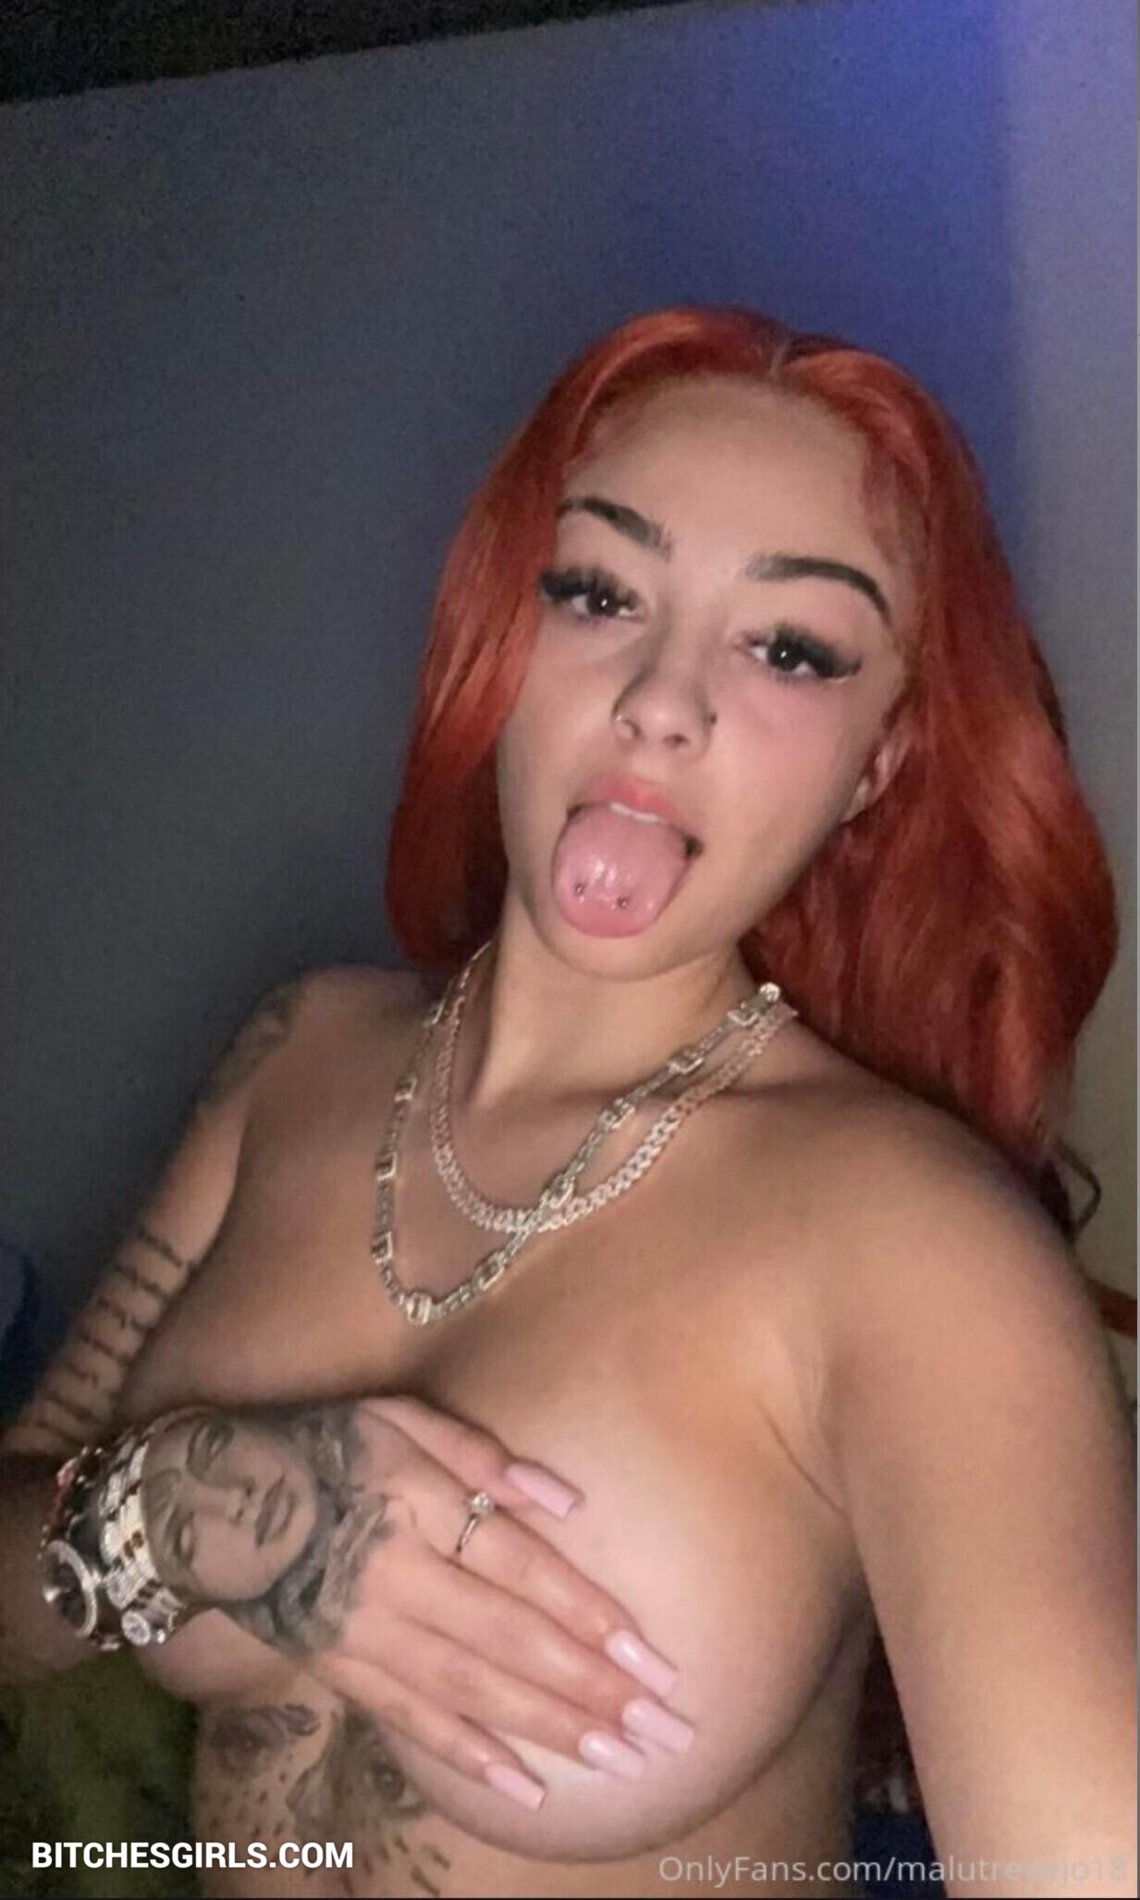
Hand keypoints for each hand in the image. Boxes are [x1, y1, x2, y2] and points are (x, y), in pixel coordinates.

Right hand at [138, 1394, 690, 1806]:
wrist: (211, 1504)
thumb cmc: (325, 1445)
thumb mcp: (397, 1416)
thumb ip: (480, 1455)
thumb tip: (565, 1499)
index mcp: (417, 1502)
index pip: (519, 1566)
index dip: (586, 1614)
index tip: (651, 1657)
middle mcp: (398, 1575)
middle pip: (507, 1638)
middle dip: (590, 1689)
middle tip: (661, 1730)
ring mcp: (366, 1631)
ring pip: (469, 1689)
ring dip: (549, 1728)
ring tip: (620, 1759)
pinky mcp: (342, 1670)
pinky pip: (412, 1720)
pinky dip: (470, 1756)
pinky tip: (526, 1785)